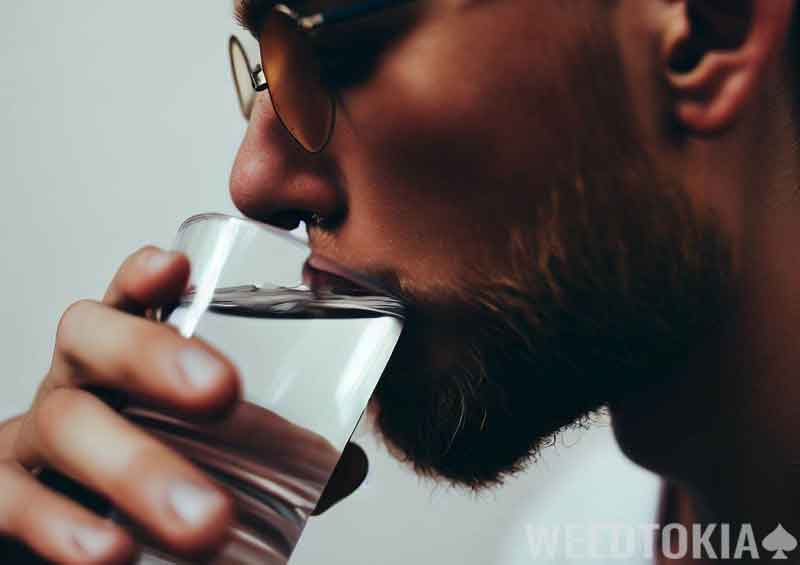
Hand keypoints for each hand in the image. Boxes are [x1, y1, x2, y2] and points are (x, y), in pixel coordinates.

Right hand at [0, 246, 368, 563]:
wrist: (94, 543)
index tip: (178, 268)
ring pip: (66, 424)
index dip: (144, 275)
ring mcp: (35, 437)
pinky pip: (14, 501)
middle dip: (152, 354)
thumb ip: (281, 454)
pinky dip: (63, 526)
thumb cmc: (158, 474)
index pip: (128, 297)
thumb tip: (348, 461)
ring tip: (205, 520)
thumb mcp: (216, 451)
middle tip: (223, 392)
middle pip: (90, 337)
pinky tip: (112, 551)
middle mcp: (77, 382)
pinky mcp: (5, 497)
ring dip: (137, 467)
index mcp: (126, 358)